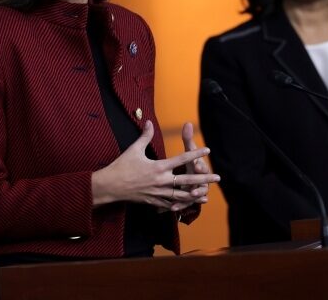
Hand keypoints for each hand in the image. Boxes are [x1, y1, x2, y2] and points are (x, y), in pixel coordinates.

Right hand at [92, 120, 219, 208]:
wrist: (110, 187)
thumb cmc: (121, 167)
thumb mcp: (134, 149)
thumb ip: (145, 136)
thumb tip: (149, 121)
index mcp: (158, 167)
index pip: (181, 159)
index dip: (195, 154)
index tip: (207, 150)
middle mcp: (161, 181)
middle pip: (187, 180)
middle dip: (203, 179)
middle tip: (218, 177)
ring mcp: (158, 193)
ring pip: (181, 195)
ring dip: (195, 195)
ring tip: (206, 194)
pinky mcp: (153, 201)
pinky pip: (169, 204)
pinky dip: (180, 204)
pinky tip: (188, 205)